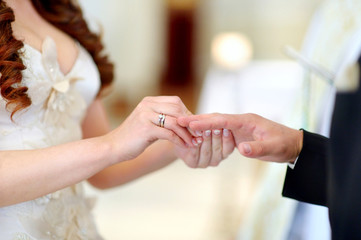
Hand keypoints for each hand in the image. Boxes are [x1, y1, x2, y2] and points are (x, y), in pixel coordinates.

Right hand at [104, 96, 193, 162]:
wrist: (113, 147)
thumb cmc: (133, 138)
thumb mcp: (149, 124)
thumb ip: (164, 120)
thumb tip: (186, 122)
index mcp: (149, 101)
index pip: (176, 102)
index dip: (188, 114)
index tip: (195, 127)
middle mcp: (147, 105)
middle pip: (178, 110)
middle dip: (190, 124)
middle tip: (198, 135)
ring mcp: (145, 115)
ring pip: (175, 122)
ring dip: (187, 134)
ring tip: (194, 143)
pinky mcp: (145, 129)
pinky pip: (169, 133)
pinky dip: (179, 141)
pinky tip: (184, 146)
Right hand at [178, 113, 302, 162]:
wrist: (293, 144)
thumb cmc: (284, 144)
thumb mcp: (273, 148)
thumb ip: (257, 149)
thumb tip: (240, 149)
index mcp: (247, 121)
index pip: (222, 120)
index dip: (205, 121)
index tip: (190, 123)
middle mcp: (241, 121)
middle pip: (215, 118)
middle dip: (198, 120)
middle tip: (180, 120)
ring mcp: (239, 127)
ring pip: (216, 124)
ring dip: (201, 125)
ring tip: (184, 126)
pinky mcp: (239, 134)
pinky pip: (220, 131)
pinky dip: (208, 131)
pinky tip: (200, 134)